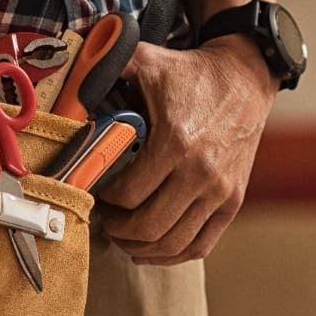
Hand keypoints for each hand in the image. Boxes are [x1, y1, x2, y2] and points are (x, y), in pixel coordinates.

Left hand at [97, 35, 277, 264]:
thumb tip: (70, 76)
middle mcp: (201, 173)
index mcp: (175, 143)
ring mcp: (220, 192)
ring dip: (140, 246)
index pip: (128, 194)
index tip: (91, 192)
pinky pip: (201, 245)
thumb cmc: (191, 73)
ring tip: (121, 235)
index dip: (103, 200)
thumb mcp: (146, 61)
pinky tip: (150, 249)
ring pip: (173, 243)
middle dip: (117, 229)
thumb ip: (107, 66)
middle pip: (149, 226)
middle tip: (102, 219)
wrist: (244, 78)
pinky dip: (172, 254)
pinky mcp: (232, 201)